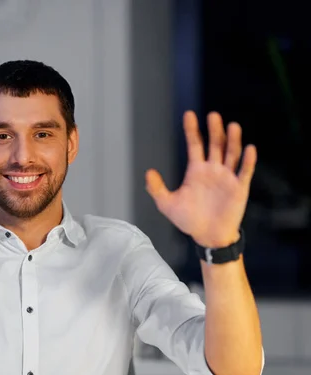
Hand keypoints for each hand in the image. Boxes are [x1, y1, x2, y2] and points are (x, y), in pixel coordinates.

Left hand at [145, 111, 256, 247]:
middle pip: (215, 144)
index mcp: (196, 170)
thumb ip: (157, 189)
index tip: (189, 114)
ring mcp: (227, 177)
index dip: (192, 130)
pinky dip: (248, 160)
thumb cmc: (188, 220)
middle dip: (214, 130)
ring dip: (232, 140)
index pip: (195, 144)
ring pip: (231, 154)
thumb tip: (148, 172)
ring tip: (232, 126)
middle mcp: (213, 169)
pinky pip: (245, 171)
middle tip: (213, 116)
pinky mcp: (239, 188)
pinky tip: (249, 149)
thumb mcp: (167, 204)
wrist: (207, 236)